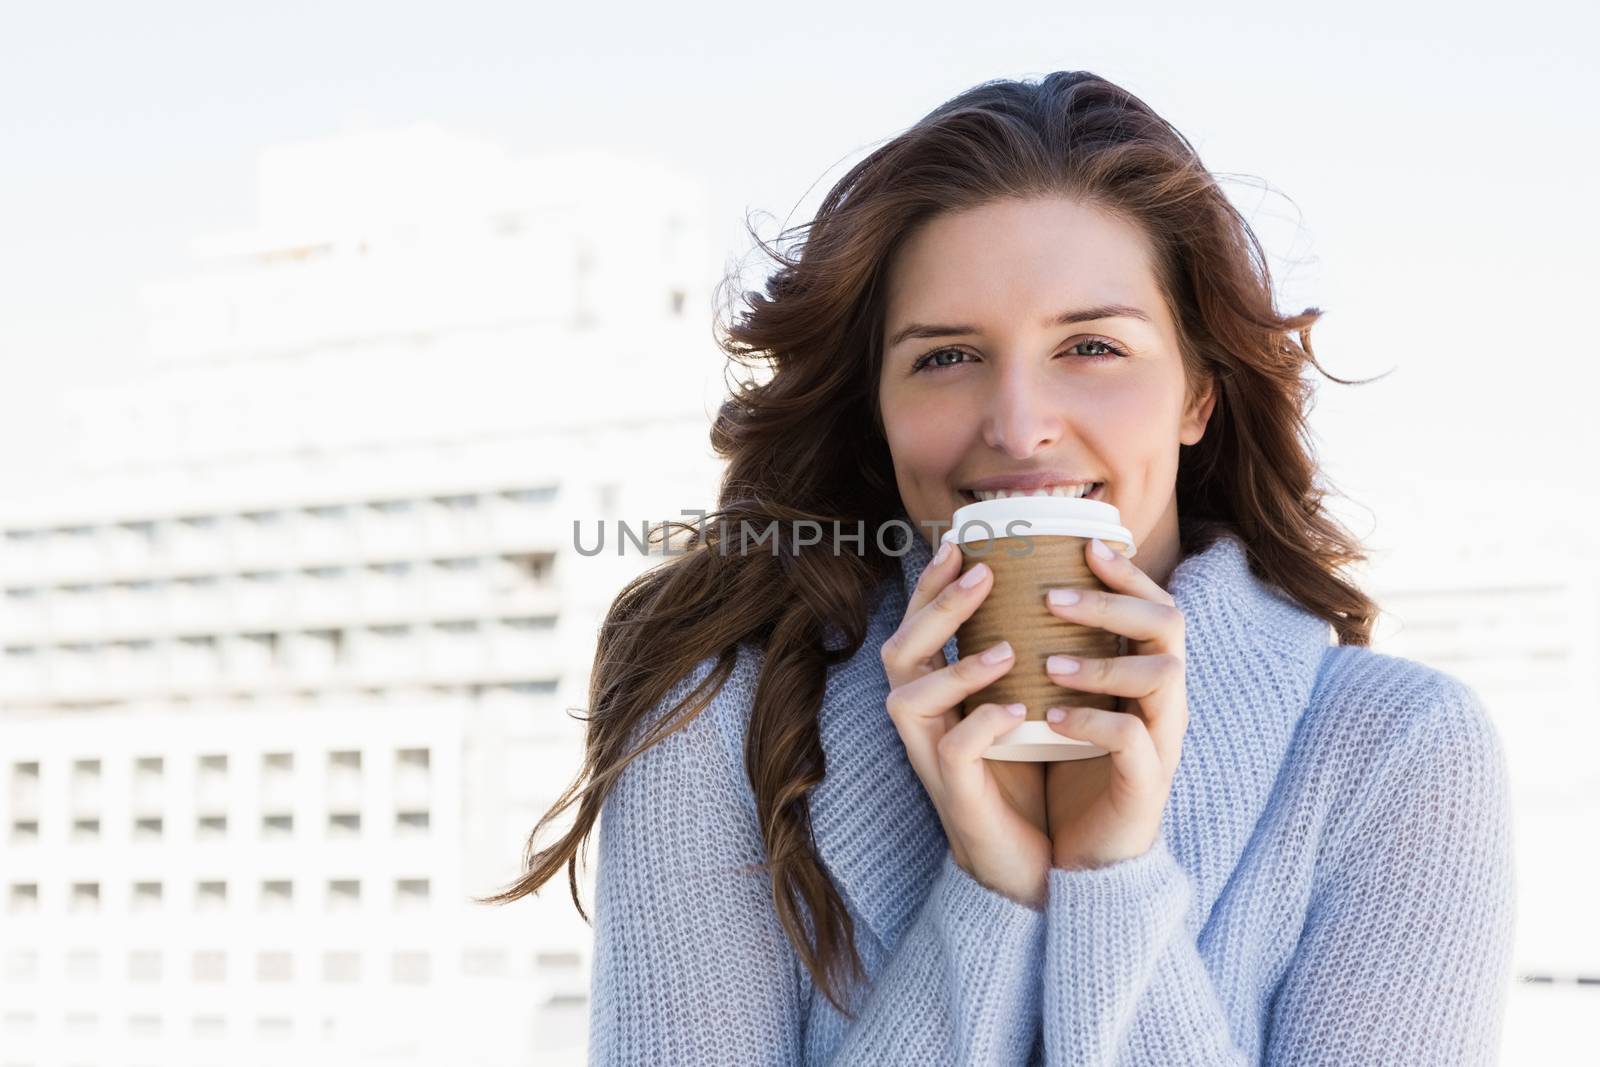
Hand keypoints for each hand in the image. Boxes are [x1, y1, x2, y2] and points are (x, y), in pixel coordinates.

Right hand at [880, 538, 1051, 908]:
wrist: (1028, 860)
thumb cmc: (1023, 773)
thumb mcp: (1015, 701)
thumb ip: (1013, 654)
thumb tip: (1043, 586)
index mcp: (933, 691)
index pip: (917, 626)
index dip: (932, 584)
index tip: (961, 542)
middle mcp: (920, 719)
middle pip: (900, 650)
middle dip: (937, 608)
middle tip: (982, 572)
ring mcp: (931, 756)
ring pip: (910, 699)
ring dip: (958, 669)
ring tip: (1005, 648)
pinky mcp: (955, 794)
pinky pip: (955, 751)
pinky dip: (983, 725)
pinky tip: (1020, 710)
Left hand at [1040, 538, 1188, 870]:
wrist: (1076, 859)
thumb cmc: (1063, 770)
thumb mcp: (1058, 701)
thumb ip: (1050, 651)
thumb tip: (1007, 591)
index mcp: (1142, 674)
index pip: (1154, 604)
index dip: (1126, 572)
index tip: (1085, 545)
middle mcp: (1162, 700)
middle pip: (1169, 625)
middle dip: (1112, 602)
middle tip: (1053, 597)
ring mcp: (1160, 741)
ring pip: (1162, 676)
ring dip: (1101, 661)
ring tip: (1048, 662)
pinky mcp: (1144, 785)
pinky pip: (1133, 741)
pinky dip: (1092, 722)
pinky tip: (1052, 717)